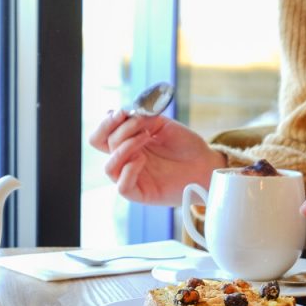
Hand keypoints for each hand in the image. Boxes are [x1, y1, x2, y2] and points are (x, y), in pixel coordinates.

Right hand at [88, 110, 225, 205]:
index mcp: (126, 142)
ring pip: (109, 167)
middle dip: (120, 130)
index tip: (123, 112)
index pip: (101, 135)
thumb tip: (124, 114)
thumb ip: (143, 118)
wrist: (205, 164)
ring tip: (145, 138)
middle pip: (100, 146)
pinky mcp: (140, 193)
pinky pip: (122, 187)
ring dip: (124, 148)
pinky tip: (142, 160)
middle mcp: (124, 159)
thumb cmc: (185, 146)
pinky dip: (129, 170)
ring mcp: (131, 176)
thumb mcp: (163, 125)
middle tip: (141, 125)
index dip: (106, 122)